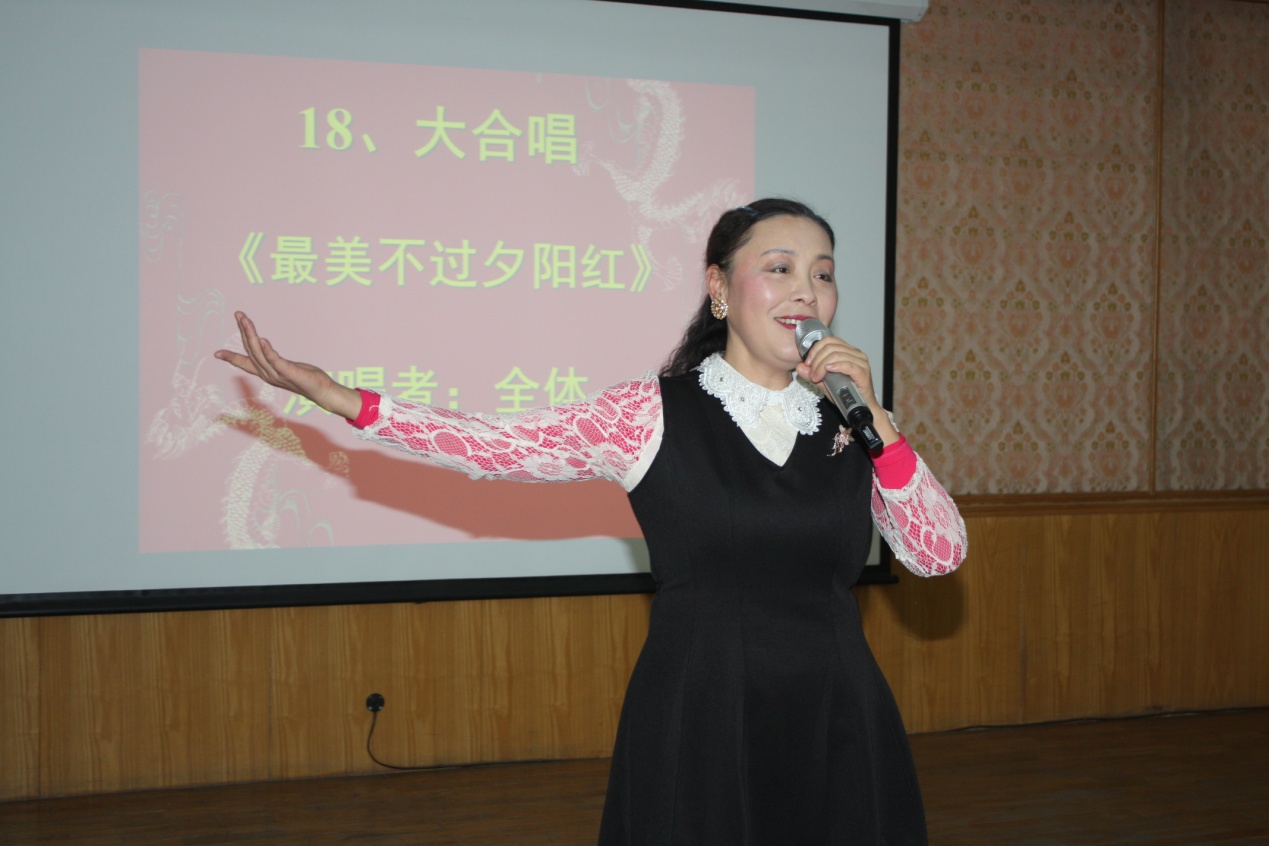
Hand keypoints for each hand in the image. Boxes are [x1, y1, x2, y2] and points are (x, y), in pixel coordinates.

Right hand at [214, 311, 361, 419]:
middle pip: (251, 351)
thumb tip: (264, 347)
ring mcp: (278, 374)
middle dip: (243, 331)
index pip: (245, 363)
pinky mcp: (289, 373)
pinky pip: (276, 361)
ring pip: (259, 353)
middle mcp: (268, 374)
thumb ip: (273, 359)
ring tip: (245, 320)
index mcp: (266, 372)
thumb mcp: (285, 367)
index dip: (231, 357)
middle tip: (238, 314)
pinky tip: (263, 339)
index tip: (216, 353)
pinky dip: (268, 350)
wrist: (322, 391)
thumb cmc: (306, 377)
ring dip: (251, 335)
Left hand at [795, 337, 899, 445]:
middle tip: (812, 374)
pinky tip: (828, 370)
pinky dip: (836, 366)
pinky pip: (848, 364)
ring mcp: (861, 362)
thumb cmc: (845, 394)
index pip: (829, 340)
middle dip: (817, 360)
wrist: (860, 408)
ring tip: (817, 377)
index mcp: (847, 351)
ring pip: (837, 355)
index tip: (807, 363)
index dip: (815, 350)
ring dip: (822, 366)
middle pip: (831, 347)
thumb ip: (812, 374)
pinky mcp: (863, 372)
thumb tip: (799, 367)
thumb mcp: (824, 383)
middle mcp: (856, 353)